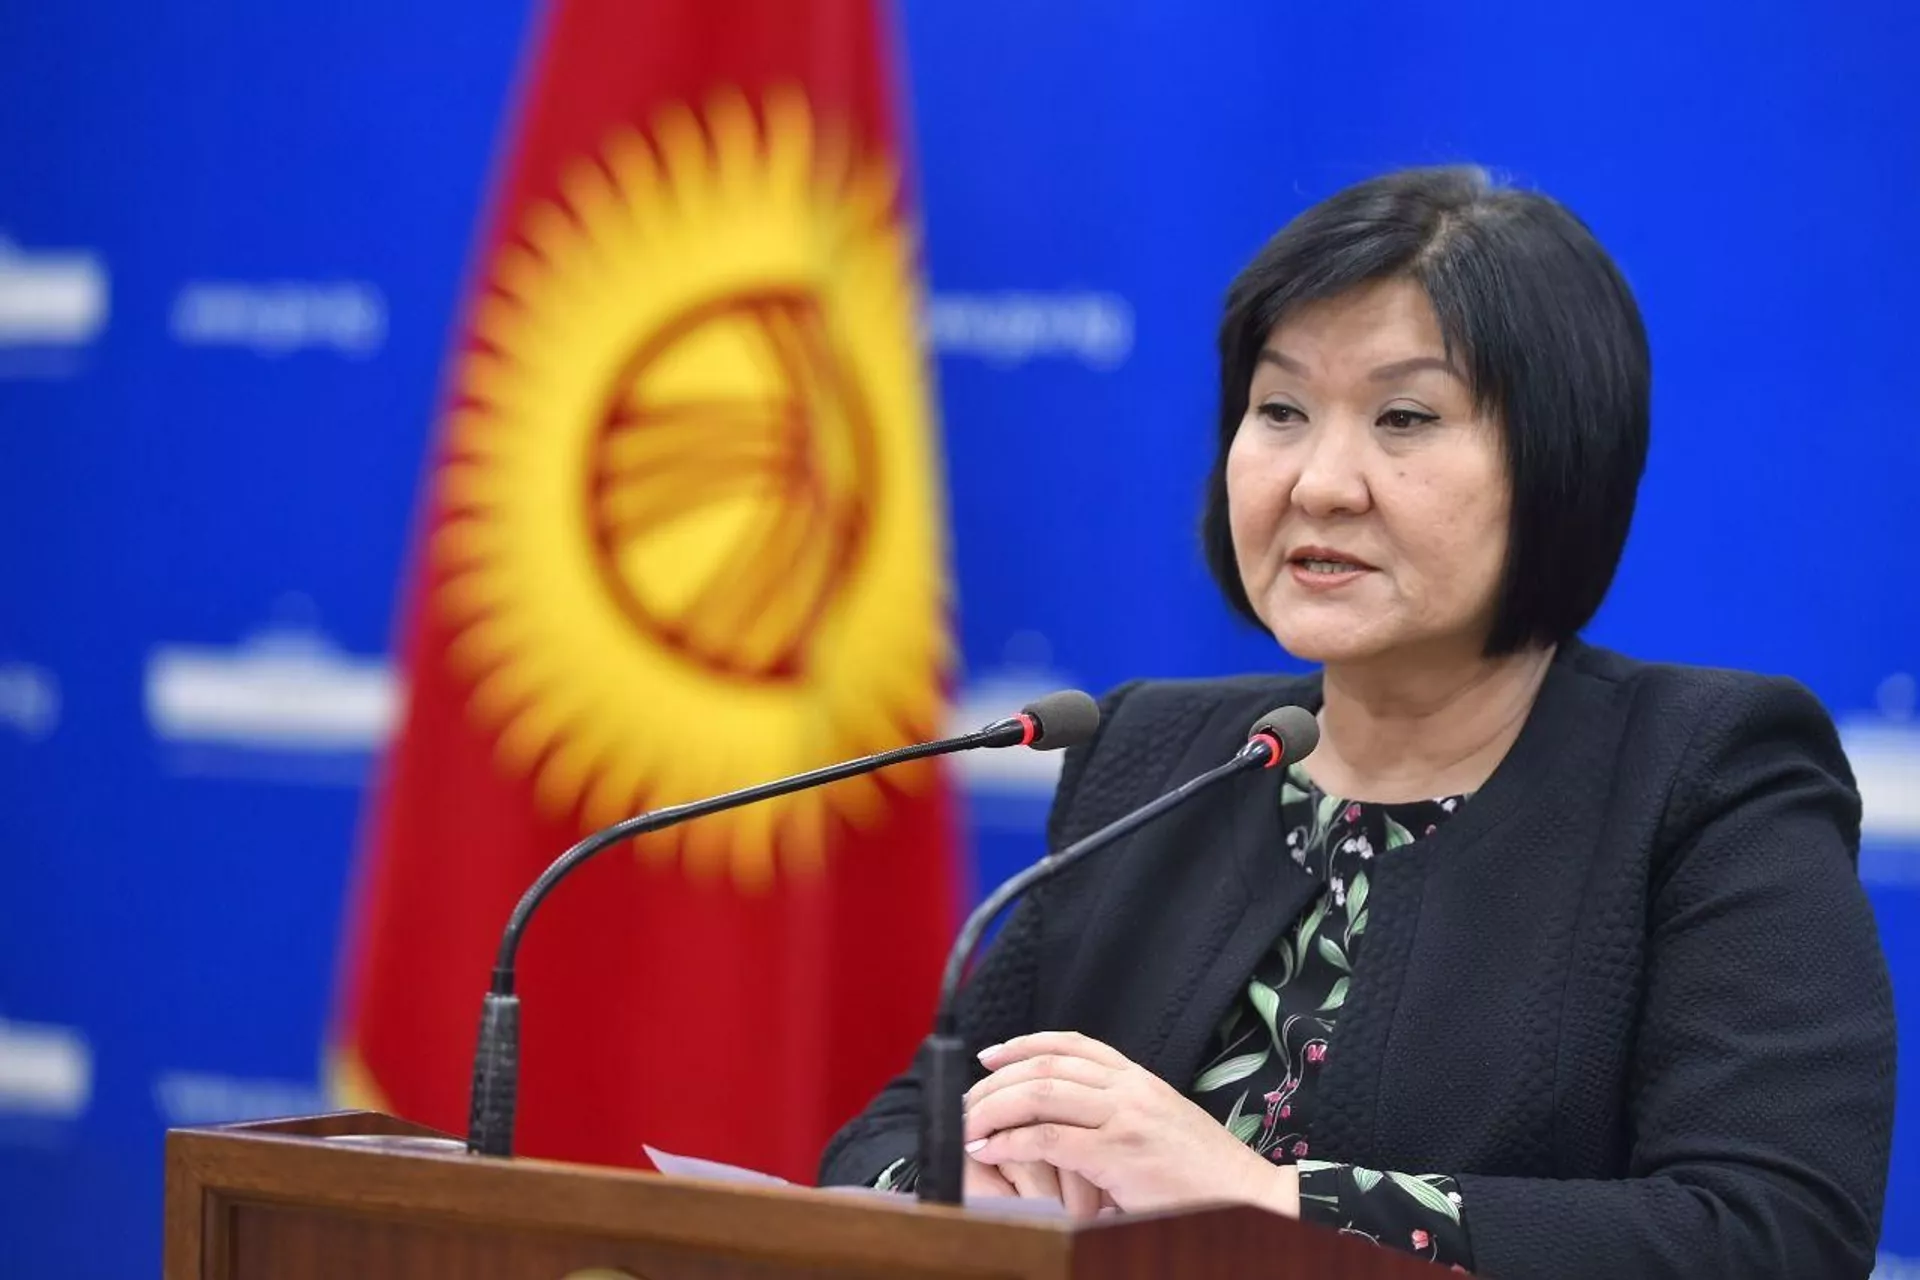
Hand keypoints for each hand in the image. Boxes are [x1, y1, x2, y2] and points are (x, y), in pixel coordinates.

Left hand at [963, 1031, 1299, 1217]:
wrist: (1248, 1198)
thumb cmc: (1202, 1172)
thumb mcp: (1161, 1122)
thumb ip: (1120, 1111)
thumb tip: (1072, 1115)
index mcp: (1138, 1078)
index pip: (1071, 1044)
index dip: (1023, 1044)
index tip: (990, 1056)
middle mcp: (1129, 1088)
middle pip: (1045, 1066)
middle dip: (997, 1082)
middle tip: (968, 1102)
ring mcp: (1124, 1118)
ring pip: (1040, 1094)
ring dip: (994, 1109)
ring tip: (968, 1127)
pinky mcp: (1118, 1155)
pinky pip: (1048, 1139)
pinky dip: (1010, 1142)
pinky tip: (989, 1150)